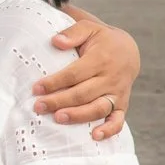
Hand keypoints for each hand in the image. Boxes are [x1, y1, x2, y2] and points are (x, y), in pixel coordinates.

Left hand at [36, 7, 139, 141]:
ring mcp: (117, 93)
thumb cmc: (100, 39)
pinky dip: (109, 130)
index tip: (36, 88)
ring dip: (78, 116)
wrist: (128, 50)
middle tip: (38, 107)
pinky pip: (118, 120)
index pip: (75, 74)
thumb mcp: (89, 27)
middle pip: (83, 93)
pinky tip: (94, 136)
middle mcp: (111, 78)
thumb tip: (56, 41)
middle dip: (59, 101)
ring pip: (98, 108)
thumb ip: (73, 32)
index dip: (55, 82)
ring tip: (58, 119)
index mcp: (101, 59)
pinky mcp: (122, 104)